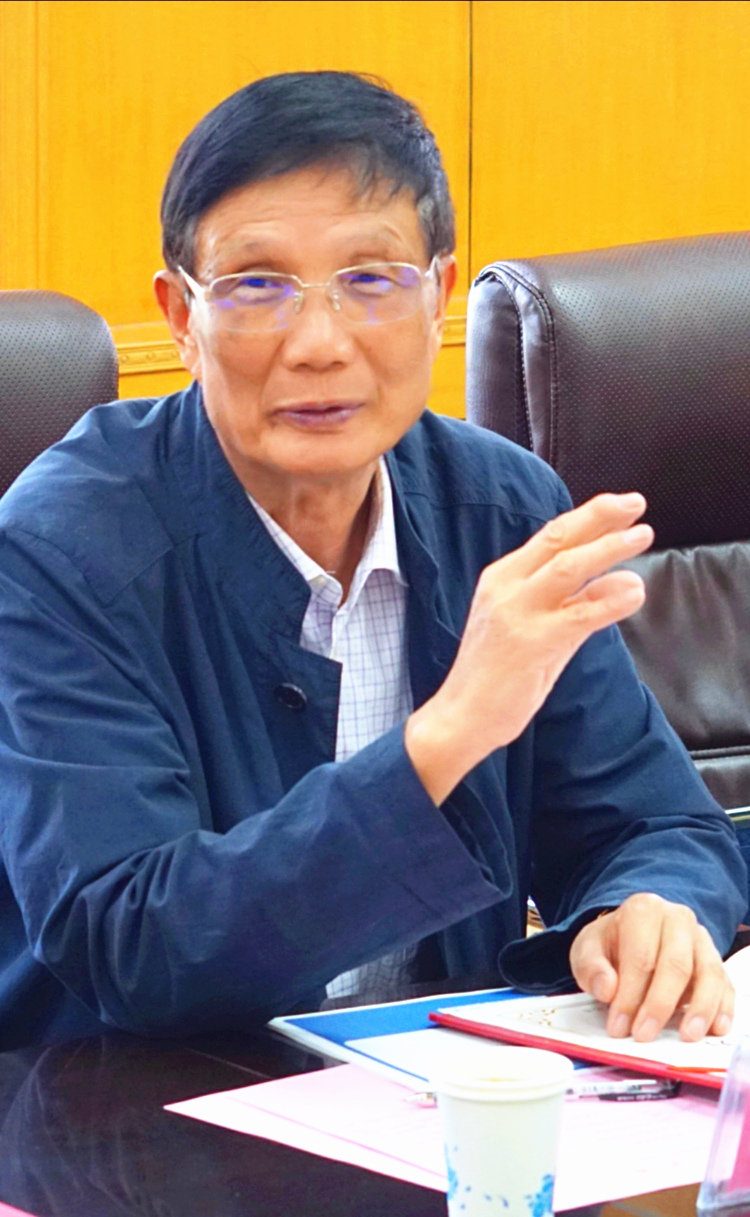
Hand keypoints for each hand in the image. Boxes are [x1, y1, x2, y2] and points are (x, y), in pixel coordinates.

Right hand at [405, 492, 652, 803]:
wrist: (463, 716)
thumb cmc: (497, 674)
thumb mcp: (532, 625)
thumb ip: (571, 602)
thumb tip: (621, 581)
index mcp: (502, 578)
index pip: (550, 536)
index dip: (589, 517)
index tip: (621, 505)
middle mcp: (506, 587)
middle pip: (558, 538)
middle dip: (600, 517)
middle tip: (636, 504)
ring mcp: (517, 613)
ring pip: (568, 566)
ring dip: (608, 548)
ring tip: (642, 536)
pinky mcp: (532, 643)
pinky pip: (579, 614)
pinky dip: (609, 599)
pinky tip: (633, 592)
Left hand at [569, 893, 733, 1041]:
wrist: (629, 935)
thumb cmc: (610, 945)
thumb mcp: (587, 950)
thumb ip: (591, 968)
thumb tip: (607, 989)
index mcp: (643, 911)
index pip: (640, 957)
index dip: (630, 995)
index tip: (619, 1027)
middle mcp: (677, 919)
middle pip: (676, 965)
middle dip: (660, 1005)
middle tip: (645, 1035)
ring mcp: (701, 938)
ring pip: (708, 973)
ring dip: (700, 1009)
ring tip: (688, 1036)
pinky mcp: (715, 959)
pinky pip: (725, 983)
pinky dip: (723, 1007)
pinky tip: (715, 1028)